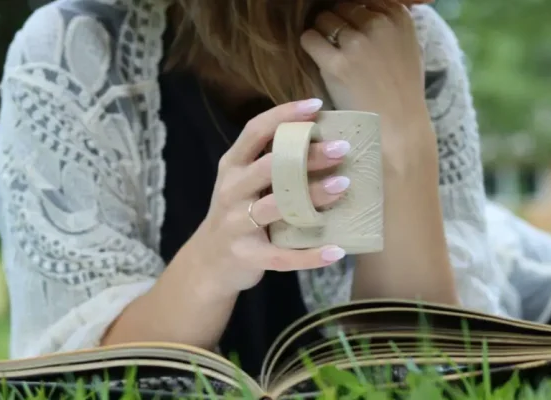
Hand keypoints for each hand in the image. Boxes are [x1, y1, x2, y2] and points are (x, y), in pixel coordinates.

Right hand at [187, 99, 349, 295]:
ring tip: (343, 186)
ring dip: (312, 195)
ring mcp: (237, 224)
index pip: (255, 131)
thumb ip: (271, 165)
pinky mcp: (248, 255)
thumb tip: (324, 142)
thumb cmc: (236, 214)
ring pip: (277, 207)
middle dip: (307, 155)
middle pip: (270, 167)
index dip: (284, 115)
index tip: (316, 106)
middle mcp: (232, 191)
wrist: (208, 262)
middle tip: (342, 149)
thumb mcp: (242, 183)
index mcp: (232, 166)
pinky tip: (336, 251)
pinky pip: (282, 256)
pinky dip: (310, 255)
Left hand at [301, 3, 427, 129]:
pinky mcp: (337, 64)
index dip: (352, 15)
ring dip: (322, 34)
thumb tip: (363, 9)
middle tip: (338, 44)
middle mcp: (379, 24)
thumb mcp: (408, 47)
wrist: (399, 129)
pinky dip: (310, 46)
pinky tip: (319, 61)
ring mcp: (358, 44)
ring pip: (324, 19)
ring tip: (330, 54)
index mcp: (399, 16)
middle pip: (342, 6)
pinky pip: (310, 38)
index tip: (350, 30)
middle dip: (337, 22)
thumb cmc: (402, 92)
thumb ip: (389, 25)